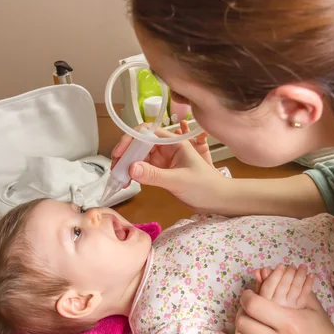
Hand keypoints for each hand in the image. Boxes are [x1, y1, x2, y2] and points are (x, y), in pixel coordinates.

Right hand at [111, 124, 225, 212]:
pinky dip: (133, 174)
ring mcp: (163, 160)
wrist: (218, 200)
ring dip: (127, 165)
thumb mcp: (178, 180)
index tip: (119, 153)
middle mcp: (167, 148)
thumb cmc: (205, 186)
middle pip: (140, 144)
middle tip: (115, 169)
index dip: (130, 140)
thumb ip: (154, 174)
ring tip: (118, 178)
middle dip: (125, 154)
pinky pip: (143, 169)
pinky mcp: (161, 172)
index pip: (147, 133)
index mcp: (173, 143)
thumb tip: (131, 168)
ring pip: (139, 157)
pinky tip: (127, 181)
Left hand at [231, 265, 333, 333]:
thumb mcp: (308, 305)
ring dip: (240, 330)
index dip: (246, 297)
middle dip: (243, 313)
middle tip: (248, 311)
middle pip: (243, 322)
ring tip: (249, 325)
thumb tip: (260, 271)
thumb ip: (285, 286)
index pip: (253, 305)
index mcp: (290, 323)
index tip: (249, 296)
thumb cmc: (320, 331)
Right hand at [253, 264, 313, 307]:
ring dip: (300, 276)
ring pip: (295, 289)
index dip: (275, 274)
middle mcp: (277, 305)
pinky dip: (308, 284)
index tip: (281, 265)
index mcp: (265, 301)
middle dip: (289, 273)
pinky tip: (311, 276)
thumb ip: (260, 283)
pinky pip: (305, 295)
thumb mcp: (261, 297)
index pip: (269, 285)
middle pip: (283, 286)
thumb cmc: (269, 310)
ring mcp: (289, 309)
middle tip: (293, 266)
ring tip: (303, 267)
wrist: (284, 328)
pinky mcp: (300, 311)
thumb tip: (258, 271)